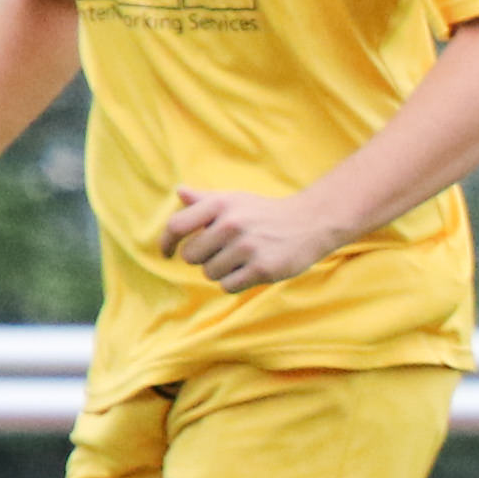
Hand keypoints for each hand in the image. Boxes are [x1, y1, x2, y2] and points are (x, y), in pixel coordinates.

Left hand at [161, 185, 345, 291]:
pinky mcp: (263, 269)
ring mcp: (248, 247)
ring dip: (221, 271)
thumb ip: (205, 199)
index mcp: (221, 205)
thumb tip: (179, 191)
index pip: (176, 226)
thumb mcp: (236, 199)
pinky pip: (228, 286)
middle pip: (191, 256)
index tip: (167, 253)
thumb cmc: (266, 212)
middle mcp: (232, 224)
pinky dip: (235, 282)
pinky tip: (250, 270)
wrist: (312, 222)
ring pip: (209, 273)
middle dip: (203, 258)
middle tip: (223, 252)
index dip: (166, 242)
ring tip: (241, 259)